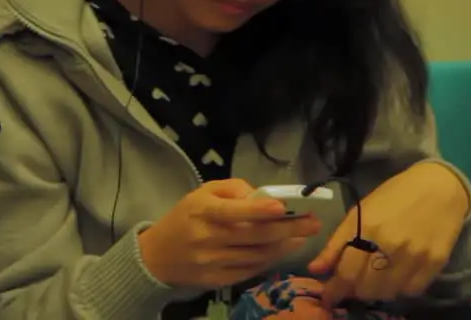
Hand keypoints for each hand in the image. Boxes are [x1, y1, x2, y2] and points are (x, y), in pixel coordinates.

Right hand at [137, 179, 322, 286]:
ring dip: (283, 246)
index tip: (282, 207)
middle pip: (253, 236)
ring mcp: (213, 262)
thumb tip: (263, 197)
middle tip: (313, 223)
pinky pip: (250, 270)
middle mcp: (207, 238)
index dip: (257, 210)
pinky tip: (282, 250)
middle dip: (287, 229)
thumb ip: (232, 190)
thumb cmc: (185, 218)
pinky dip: (269, 261)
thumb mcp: (201, 193)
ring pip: (257, 255)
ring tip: (302, 236)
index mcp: (201, 211)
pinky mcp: (217, 280)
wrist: (158, 255)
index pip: (232, 212)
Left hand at [309, 163, 469, 307]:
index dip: (334, 291)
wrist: (438, 187)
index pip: (346, 273)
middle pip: (366, 288)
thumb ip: (335, 244)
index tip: (328, 299)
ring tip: (374, 279)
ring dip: (376, 291)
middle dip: (355, 290)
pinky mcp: (436, 262)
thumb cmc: (393, 197)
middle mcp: (391, 244)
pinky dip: (399, 289)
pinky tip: (396, 277)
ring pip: (388, 293)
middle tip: (354, 284)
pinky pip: (411, 290)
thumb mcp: (358, 213)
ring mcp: (415, 255)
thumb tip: (315, 270)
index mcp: (367, 228)